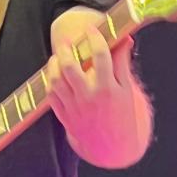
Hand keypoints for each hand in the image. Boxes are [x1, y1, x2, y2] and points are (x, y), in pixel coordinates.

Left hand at [48, 9, 136, 134]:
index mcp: (107, 88)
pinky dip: (50, 82)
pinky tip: (54, 74)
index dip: (95, 38)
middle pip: (71, 66)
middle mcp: (89, 97)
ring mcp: (74, 107)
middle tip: (67, 41)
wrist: (111, 147)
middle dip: (66, 49)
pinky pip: (51, 95)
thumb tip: (125, 38)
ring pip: (56, 80)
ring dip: (54, 64)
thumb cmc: (121, 115)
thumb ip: (122, 63)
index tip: (91, 29)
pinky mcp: (64, 116)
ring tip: (57, 56)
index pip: (100, 56)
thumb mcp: (126, 90)